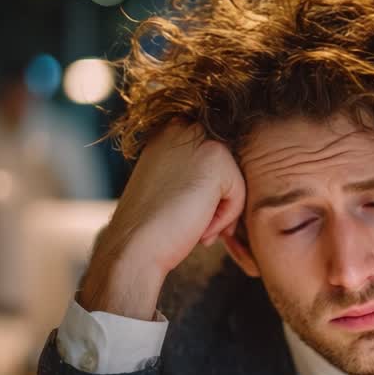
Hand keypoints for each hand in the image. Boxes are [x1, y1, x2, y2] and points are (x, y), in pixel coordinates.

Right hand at [79, 122, 244, 319]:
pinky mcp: (216, 158)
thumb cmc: (150, 227)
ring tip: (194, 229)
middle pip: (225, 171)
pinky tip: (199, 228)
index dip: (204, 196)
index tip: (183, 215)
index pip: (210, 164)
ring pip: (233, 183)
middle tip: (193, 226)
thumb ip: (192, 173)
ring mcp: (198, 139)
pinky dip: (225, 219)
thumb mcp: (169, 187)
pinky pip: (239, 194)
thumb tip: (223, 182)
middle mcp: (181, 128)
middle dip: (215, 202)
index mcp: (167, 133)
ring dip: (220, 213)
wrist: (134, 247)